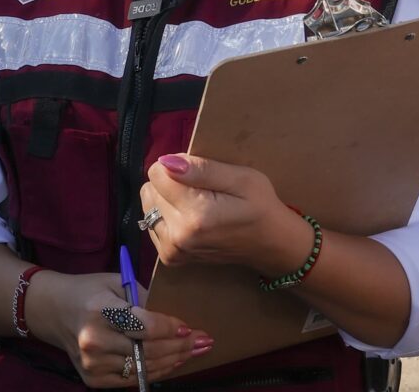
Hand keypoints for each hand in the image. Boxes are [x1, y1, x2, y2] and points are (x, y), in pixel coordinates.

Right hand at [27, 271, 212, 386]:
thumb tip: (174, 315)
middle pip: (148, 350)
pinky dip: (154, 372)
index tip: (190, 327)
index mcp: (101, 310)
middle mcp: (95, 340)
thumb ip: (143, 298)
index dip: (171, 328)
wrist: (54, 310)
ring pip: (143, 368)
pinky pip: (132, 379)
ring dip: (173, 361)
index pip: (144, 326)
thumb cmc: (90, 290)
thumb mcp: (115, 282)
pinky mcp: (93, 379)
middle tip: (203, 341)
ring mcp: (93, 364)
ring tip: (194, 352)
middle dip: (180, 347)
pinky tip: (172, 362)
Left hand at [141, 154, 298, 273]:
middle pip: (150, 188)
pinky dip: (167, 215)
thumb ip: (202, 170)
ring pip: (149, 205)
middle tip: (201, 189)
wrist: (269, 244)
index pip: (157, 173)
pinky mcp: (170, 257)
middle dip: (171, 182)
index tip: (199, 173)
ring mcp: (172, 250)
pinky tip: (189, 217)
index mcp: (196, 214)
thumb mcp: (241, 178)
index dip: (177, 166)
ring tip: (196, 202)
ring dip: (167, 199)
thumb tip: (167, 162)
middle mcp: (178, 235)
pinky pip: (152, 222)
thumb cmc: (260, 206)